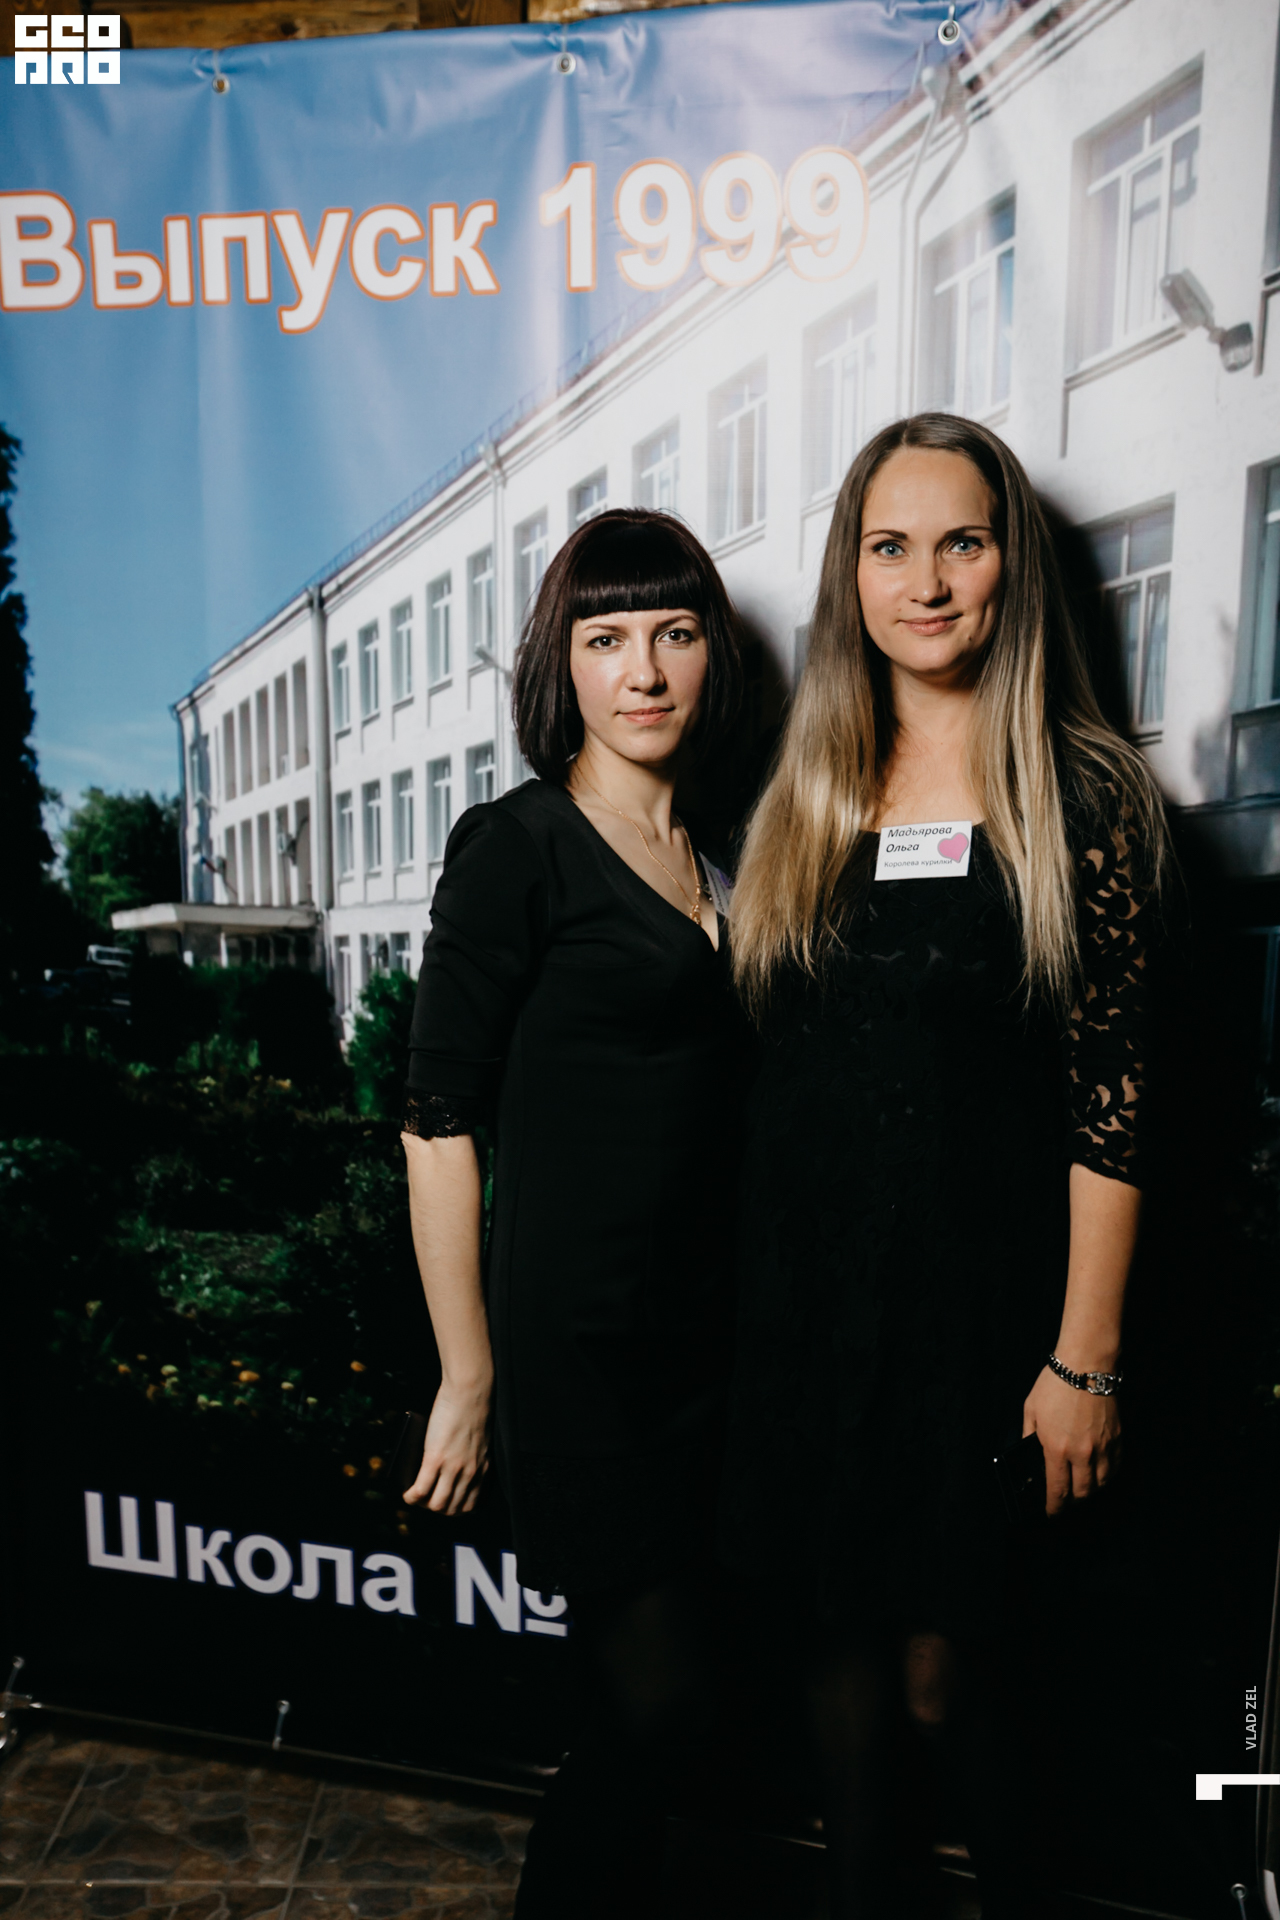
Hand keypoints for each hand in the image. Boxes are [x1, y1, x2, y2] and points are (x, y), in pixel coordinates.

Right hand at [404, 1377, 491, 1516]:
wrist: (470, 1391)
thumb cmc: (473, 1409)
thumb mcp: (478, 1441)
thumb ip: (469, 1458)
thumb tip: (448, 1470)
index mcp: (481, 1469)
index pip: (468, 1505)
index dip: (451, 1509)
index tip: (441, 1503)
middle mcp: (469, 1473)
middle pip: (450, 1509)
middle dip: (434, 1508)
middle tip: (424, 1498)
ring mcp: (452, 1468)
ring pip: (435, 1504)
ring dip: (422, 1504)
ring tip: (415, 1495)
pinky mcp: (435, 1458)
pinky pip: (420, 1490)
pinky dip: (411, 1496)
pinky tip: (407, 1493)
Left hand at [1022, 1365, 1120, 1516]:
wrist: (1087, 1364)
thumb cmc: (1056, 1384)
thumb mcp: (1031, 1410)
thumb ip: (1028, 1436)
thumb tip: (1028, 1454)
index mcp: (1056, 1448)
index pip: (1057, 1490)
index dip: (1053, 1507)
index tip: (1051, 1513)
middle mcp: (1082, 1453)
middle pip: (1081, 1493)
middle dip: (1071, 1502)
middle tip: (1064, 1500)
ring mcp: (1103, 1448)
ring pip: (1100, 1484)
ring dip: (1090, 1491)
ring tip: (1080, 1488)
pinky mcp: (1117, 1439)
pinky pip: (1114, 1468)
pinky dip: (1106, 1476)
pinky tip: (1098, 1473)